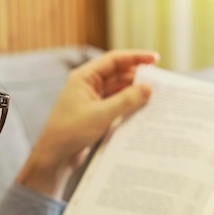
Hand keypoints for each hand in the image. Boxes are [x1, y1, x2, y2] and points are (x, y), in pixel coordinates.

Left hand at [16, 50, 158, 197]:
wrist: (54, 157)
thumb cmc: (70, 132)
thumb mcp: (101, 114)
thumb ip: (126, 100)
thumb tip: (147, 88)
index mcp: (84, 78)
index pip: (113, 60)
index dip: (135, 57)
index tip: (155, 59)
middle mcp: (88, 86)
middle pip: (118, 75)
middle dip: (138, 78)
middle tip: (159, 83)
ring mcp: (92, 101)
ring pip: (118, 91)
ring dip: (134, 93)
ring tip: (155, 97)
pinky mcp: (96, 115)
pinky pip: (116, 106)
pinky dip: (128, 106)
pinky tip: (142, 110)